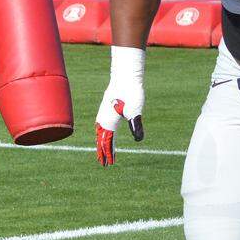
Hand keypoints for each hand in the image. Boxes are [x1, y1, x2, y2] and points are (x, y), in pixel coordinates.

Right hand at [95, 46, 145, 165]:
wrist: (125, 74)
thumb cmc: (131, 91)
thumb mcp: (135, 110)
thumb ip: (136, 125)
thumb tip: (139, 140)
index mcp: (109, 120)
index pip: (107, 141)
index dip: (108, 153)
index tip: (109, 164)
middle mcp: (104, 117)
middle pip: (101, 138)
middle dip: (102, 151)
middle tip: (104, 163)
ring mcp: (104, 111)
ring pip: (100, 131)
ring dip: (101, 141)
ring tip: (102, 149)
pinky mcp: (107, 106)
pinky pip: (101, 123)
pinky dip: (101, 132)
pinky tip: (104, 131)